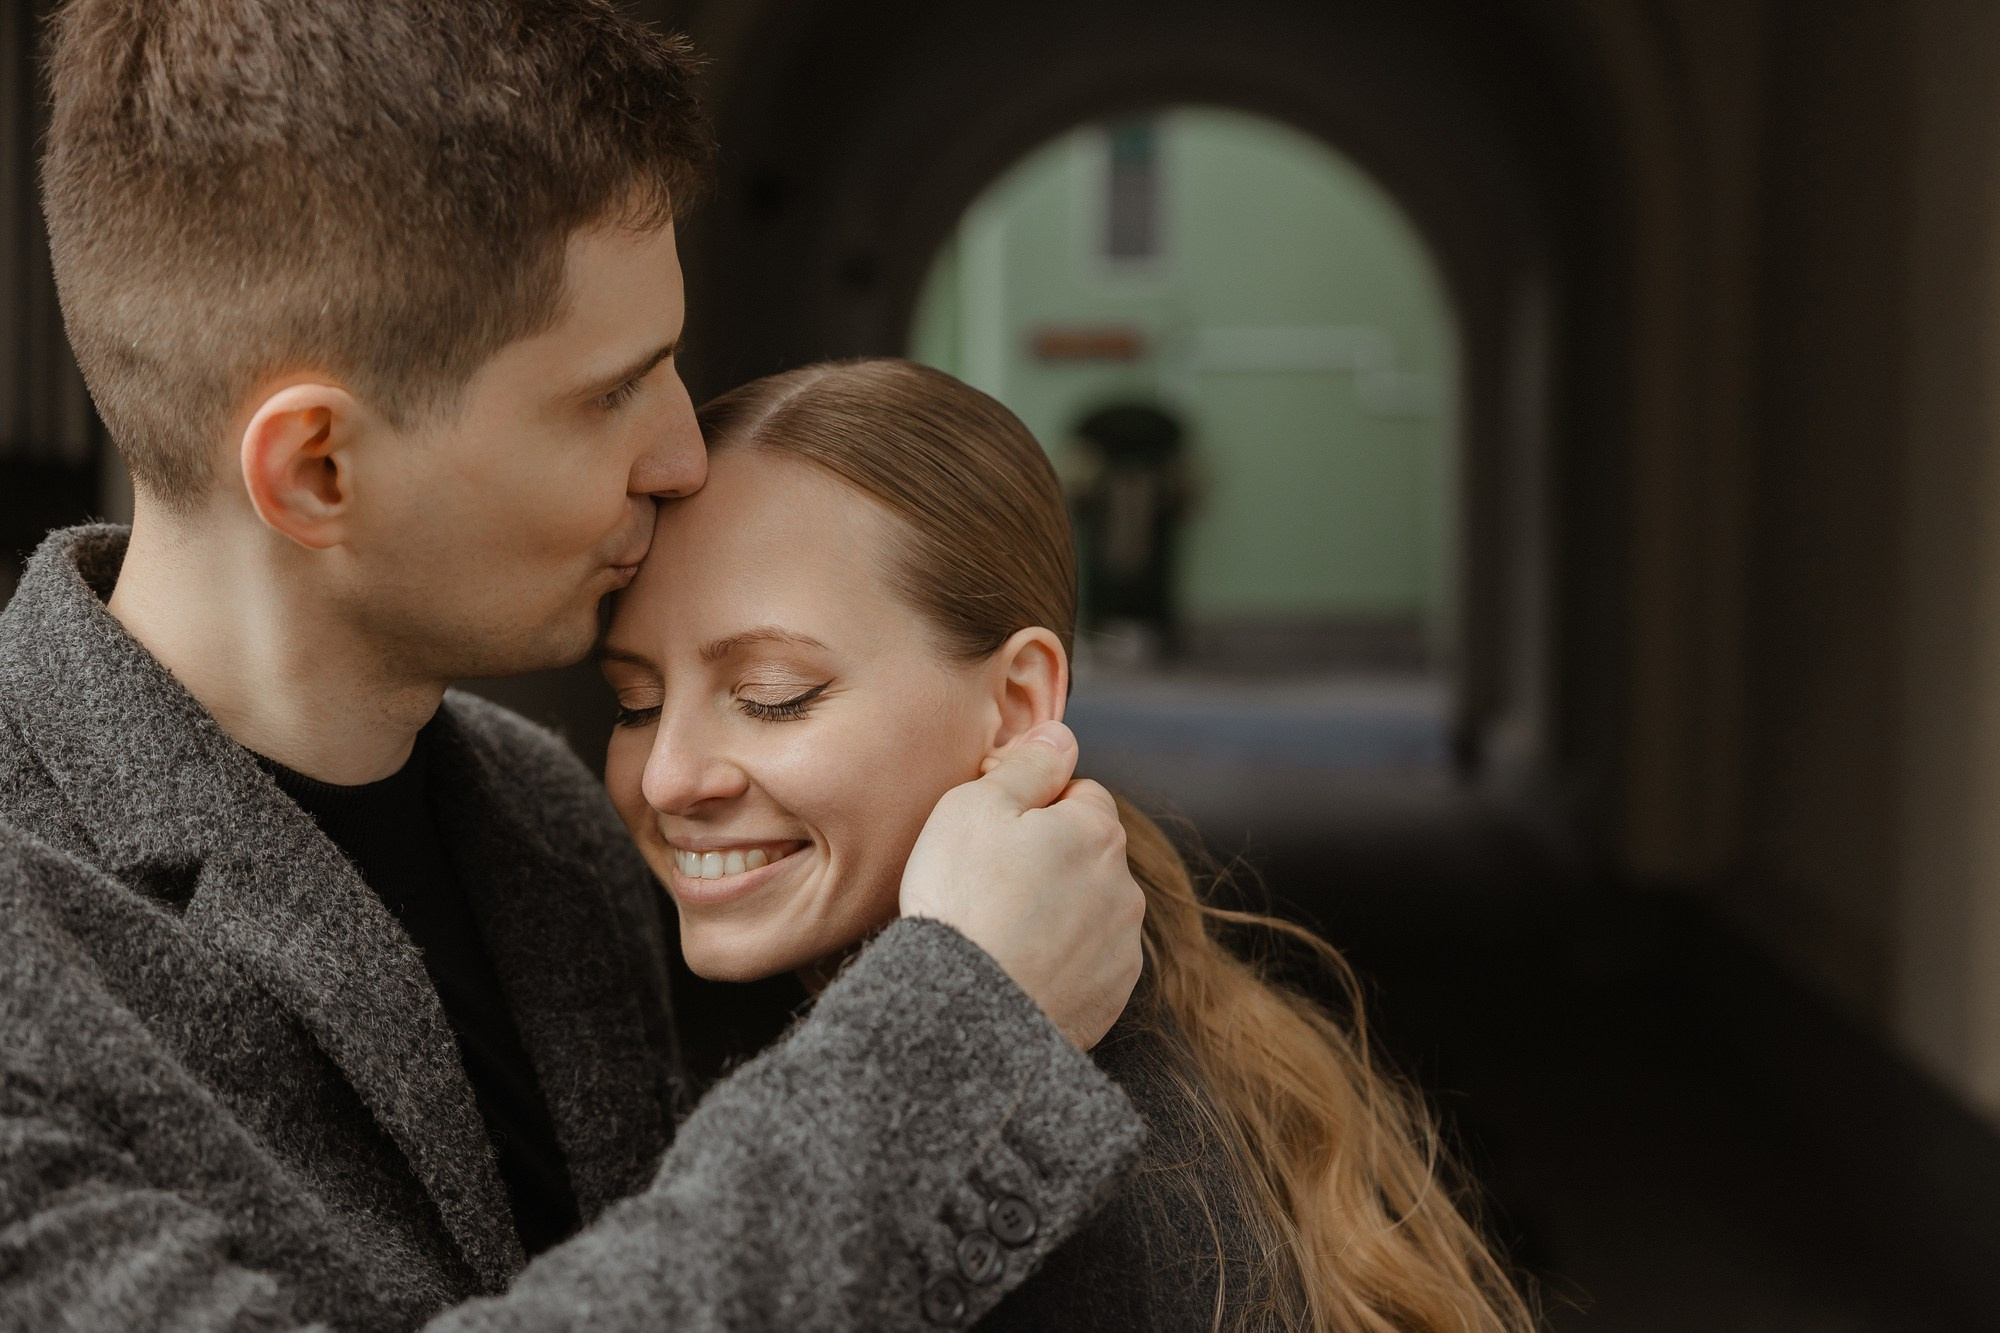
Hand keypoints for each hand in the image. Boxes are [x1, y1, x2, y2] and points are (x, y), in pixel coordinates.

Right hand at [900, 722, 1144, 1048]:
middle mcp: (1124, 886)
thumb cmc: (963, 899)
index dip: (1033, 807)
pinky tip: (1017, 966)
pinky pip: (1087, 961)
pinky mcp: (1110, 995)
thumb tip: (1061, 734)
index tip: (994, 832)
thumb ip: (1027, 764)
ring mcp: (1121, 946)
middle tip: (989, 883)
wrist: (966, 1010)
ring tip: (1000, 930)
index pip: (1079, 793)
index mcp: (1097, 830)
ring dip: (1057, 910)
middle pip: (1087, 852)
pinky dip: (1060, 960)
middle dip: (1049, 858)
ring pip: (1089, 907)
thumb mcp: (975, 805)